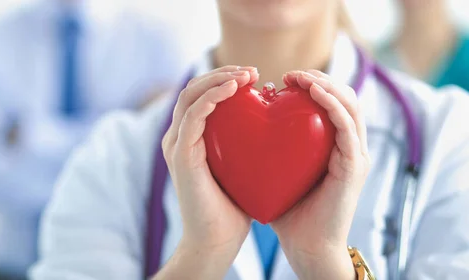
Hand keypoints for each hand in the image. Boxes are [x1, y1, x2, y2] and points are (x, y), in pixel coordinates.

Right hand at [155, 66, 258, 278]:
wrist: (217, 241)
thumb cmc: (233, 207)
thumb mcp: (241, 166)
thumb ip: (245, 143)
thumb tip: (272, 124)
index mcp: (189, 138)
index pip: (200, 95)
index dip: (223, 79)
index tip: (254, 77)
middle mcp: (177, 138)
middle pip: (192, 88)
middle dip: (222, 72)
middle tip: (252, 72)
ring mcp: (176, 145)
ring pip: (190, 94)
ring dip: (218, 78)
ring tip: (246, 75)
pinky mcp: (181, 154)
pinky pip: (194, 114)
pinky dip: (213, 96)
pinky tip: (235, 89)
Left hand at [270, 70, 370, 279]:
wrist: (307, 247)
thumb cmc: (288, 212)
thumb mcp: (277, 171)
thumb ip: (267, 149)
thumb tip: (242, 125)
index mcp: (334, 146)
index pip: (330, 102)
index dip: (311, 83)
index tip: (282, 79)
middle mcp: (349, 146)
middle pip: (344, 96)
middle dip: (318, 77)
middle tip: (290, 74)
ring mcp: (356, 154)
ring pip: (350, 103)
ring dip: (326, 83)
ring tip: (300, 77)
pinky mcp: (354, 165)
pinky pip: (347, 125)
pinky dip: (331, 103)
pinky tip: (311, 91)